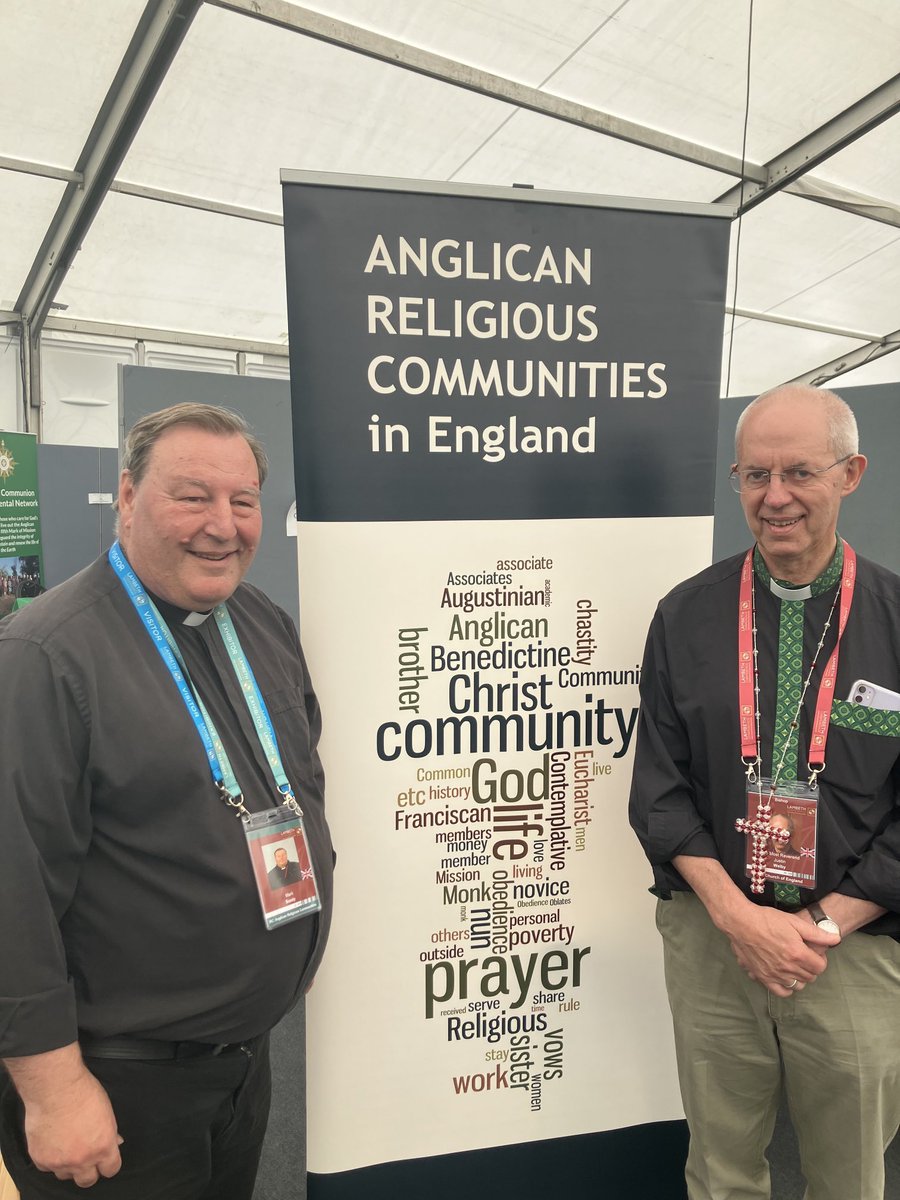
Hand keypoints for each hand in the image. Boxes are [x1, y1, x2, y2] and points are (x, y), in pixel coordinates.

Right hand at [4, 1045, 122, 1186]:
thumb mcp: (107, 1111)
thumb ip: (110, 1132)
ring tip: (66, 1145)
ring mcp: (60, 1162)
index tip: (105, 1160)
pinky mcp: (41, 1160)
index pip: (111, 1170)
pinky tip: (52, 1142)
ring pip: (65, 1175)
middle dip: (89, 1171)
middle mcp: (82, 1159)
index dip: (108, 1164)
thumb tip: (114, 1142)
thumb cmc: (82, 1092)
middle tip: (85, 1157)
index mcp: (103, 1147)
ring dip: (67, 1165)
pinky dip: (50, 1158)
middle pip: (88, 1181)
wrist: (55, 1088)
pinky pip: (47, 1167)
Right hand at [726, 905, 839, 996]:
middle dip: (811, 967)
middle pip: (810, 977)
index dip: (820, 959)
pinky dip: (787, 987)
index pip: (820, 967)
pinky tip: (785, 977)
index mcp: (798, 953)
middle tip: (804, 956)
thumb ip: (816, 934)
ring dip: (800, 977)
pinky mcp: (763, 977)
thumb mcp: (794, 922)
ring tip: (794, 965)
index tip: (814, 953)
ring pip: (798, 985)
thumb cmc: (767, 919)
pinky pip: (781, 992)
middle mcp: (788, 967)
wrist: (741, 922)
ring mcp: (775, 974)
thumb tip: (836, 939)